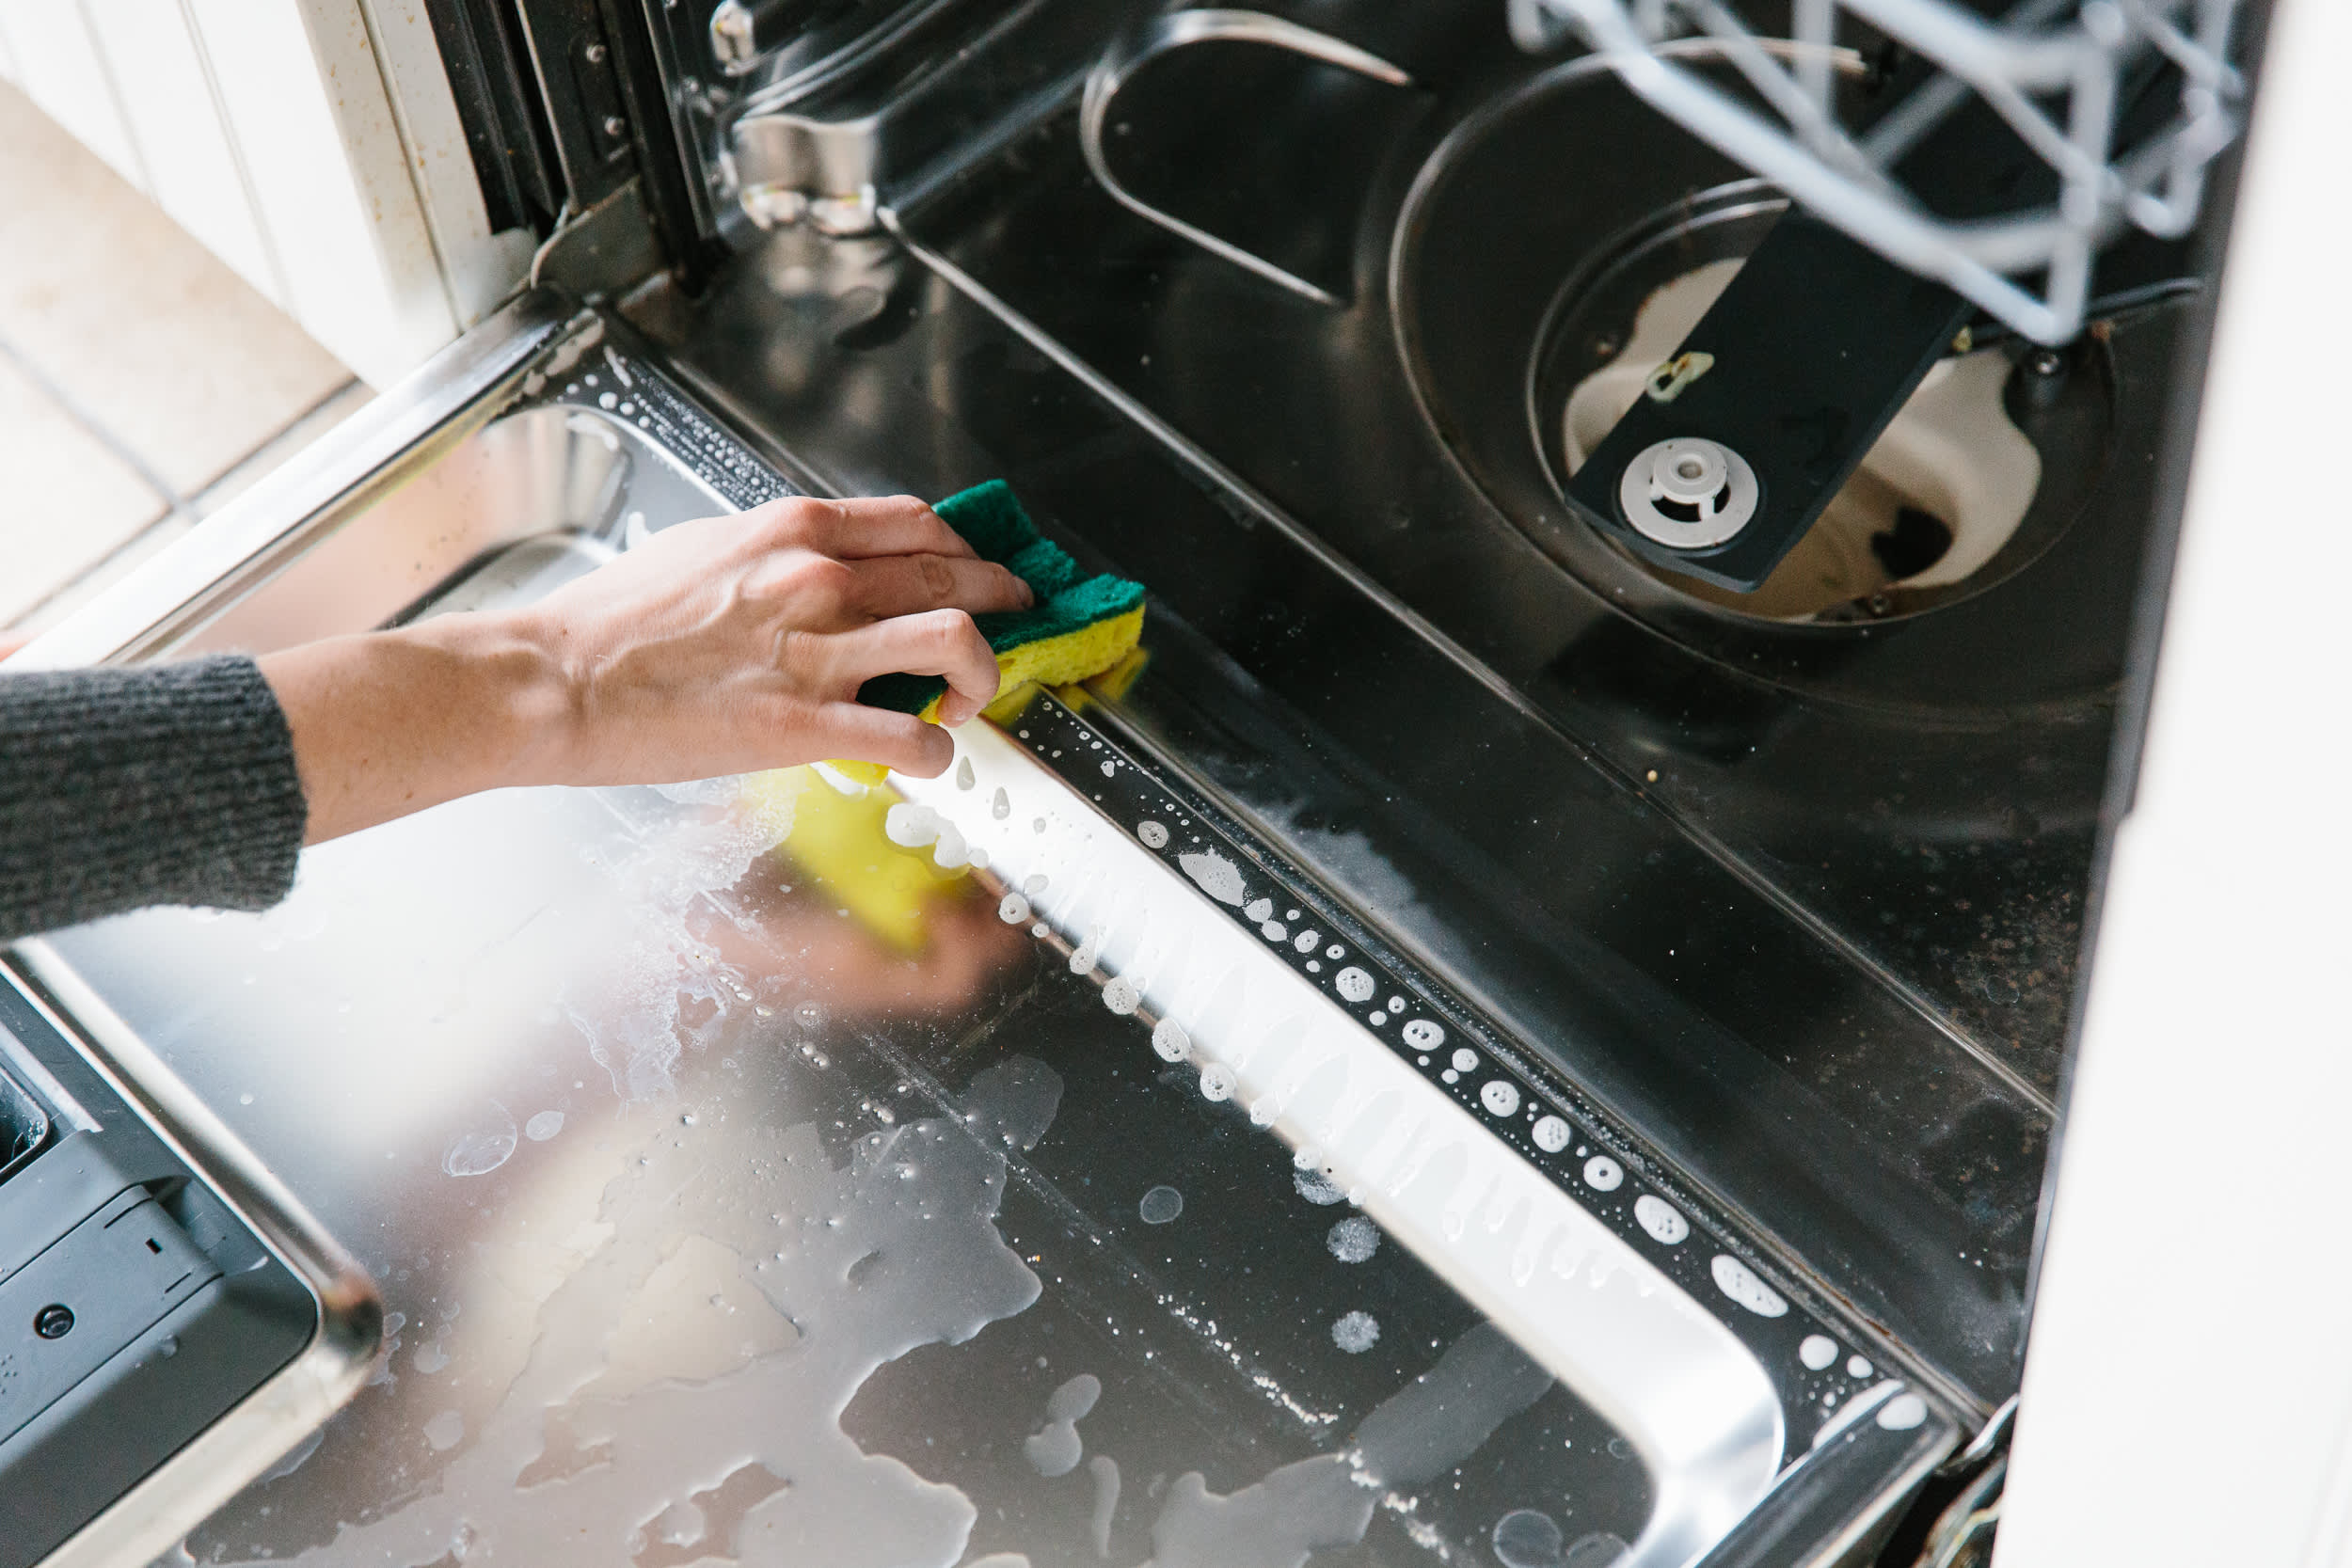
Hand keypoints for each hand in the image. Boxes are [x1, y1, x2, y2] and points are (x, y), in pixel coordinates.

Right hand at [510, 494, 1028, 779]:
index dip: (970, 550)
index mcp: (794, 531)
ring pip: (957, 640)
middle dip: (1002, 603)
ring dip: (984, 675)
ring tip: (969, 700)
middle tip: (1013, 628)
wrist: (554, 679)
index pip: (922, 524)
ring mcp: (817, 649)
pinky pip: (914, 735)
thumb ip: (770, 555)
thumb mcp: (703, 550)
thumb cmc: (610, 623)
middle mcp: (819, 579)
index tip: (980, 572)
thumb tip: (810, 567)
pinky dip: (939, 752)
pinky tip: (927, 757)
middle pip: (957, 575)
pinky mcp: (805, 723)